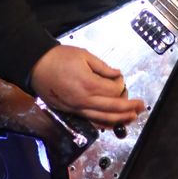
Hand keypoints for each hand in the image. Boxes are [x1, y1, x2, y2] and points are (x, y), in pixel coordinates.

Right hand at [30, 44, 144, 126]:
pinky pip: (90, 120)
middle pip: (112, 108)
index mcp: (88, 84)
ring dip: (119, 119)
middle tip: (141, 106)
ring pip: (102, 118)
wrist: (36, 65)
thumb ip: (103, 67)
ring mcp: (77, 108)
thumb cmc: (58, 58)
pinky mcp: (71, 111)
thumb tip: (117, 74)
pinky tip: (112, 123)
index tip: (120, 77)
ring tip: (131, 117)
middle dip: (128, 107)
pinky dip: (103, 123)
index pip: (113, 90)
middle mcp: (84, 100)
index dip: (121, 84)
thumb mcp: (84, 55)